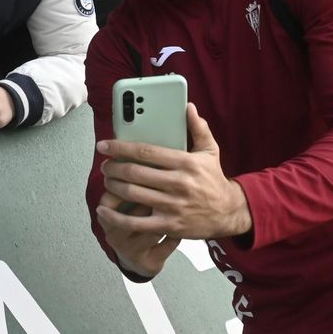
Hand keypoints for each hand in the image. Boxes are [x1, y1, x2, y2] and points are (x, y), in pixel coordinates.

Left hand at [95, 103, 251, 260]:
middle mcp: (178, 184)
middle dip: (113, 167)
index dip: (120, 147)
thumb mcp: (210, 151)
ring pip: (133, 194)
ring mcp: (173, 206)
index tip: (104, 145)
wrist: (228, 213)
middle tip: (105, 165)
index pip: (145, 151)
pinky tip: (104, 211)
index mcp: (185, 163)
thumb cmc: (213, 180)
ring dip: (113, 186)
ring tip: (107, 180)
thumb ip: (198, 128)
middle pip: (135, 173)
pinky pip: (136, 223)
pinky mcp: (169, 225)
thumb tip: (188, 107)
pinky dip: (116, 218)